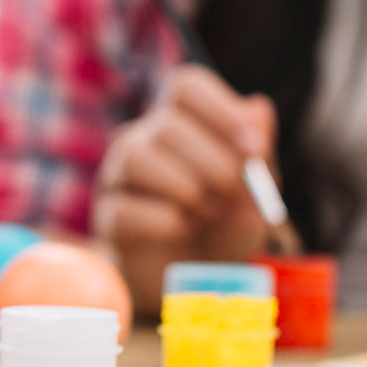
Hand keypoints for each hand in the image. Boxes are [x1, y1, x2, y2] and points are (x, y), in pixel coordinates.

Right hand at [93, 65, 275, 303]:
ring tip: (207, 214)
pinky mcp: (108, 215)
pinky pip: (125, 208)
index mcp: (181, 122)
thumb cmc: (224, 226)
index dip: (220, 109)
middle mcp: (143, 139)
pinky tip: (184, 230)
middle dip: (213, 163)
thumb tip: (257, 108)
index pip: (186, 86)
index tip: (253, 148)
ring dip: (186, 189)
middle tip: (233, 195)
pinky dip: (166, 222)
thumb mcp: (254, 192)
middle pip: (167, 125)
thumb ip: (258, 154)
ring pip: (137, 158)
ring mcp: (118, 176)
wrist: (196, 280)